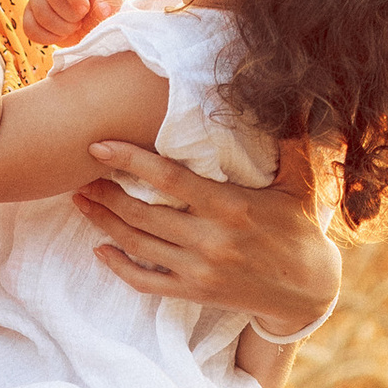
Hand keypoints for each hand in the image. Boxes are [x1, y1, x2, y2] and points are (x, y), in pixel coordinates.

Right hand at [23, 0, 128, 48]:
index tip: (85, 11)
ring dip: (59, 28)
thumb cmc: (103, 6)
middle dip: (69, 16)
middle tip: (80, 22)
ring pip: (39, 13)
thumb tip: (101, 9)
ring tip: (72, 28)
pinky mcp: (28, 12)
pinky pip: (29, 27)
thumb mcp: (115, 0)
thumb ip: (113, 0)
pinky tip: (59, 36)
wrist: (88, 24)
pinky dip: (46, 37)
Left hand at [78, 134, 341, 338]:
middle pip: (142, 212)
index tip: (98, 146)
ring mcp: (199, 269)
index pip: (170, 178)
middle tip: (79, 174)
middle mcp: (211, 239)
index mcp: (231, 206)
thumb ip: (290, 142)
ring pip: (137, 244)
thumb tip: (291, 95)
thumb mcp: (301, 183)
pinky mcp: (194, 292)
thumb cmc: (300, 230)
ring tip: (81, 202)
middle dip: (105, 192)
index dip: (129, 161)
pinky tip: (100, 250)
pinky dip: (118, 267)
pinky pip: (145, 282)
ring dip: (103, 223)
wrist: (308, 292)